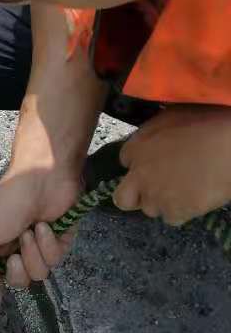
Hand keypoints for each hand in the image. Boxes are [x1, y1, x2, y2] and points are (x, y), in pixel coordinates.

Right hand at [0, 163, 81, 309]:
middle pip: (20, 281)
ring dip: (34, 253)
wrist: (41, 177)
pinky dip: (49, 243)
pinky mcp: (62, 241)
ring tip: (32, 230)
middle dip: (18, 270)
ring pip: (40, 273)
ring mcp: (41, 246)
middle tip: (16, 251)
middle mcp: (18, 250)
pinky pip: (57, 259)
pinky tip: (46, 226)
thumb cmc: (7, 203)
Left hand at [115, 106, 230, 224]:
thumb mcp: (175, 114)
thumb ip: (157, 131)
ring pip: (150, 209)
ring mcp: (155, 196)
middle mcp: (139, 175)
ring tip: (185, 189)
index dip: (140, 163)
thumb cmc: (209, 121)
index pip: (125, 160)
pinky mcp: (174, 212)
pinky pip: (172, 218)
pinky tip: (196, 197)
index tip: (155, 162)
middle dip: (134, 196)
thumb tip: (156, 135)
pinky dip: (182, 211)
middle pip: (123, 198)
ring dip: (162, 202)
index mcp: (137, 146)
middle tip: (153, 189)